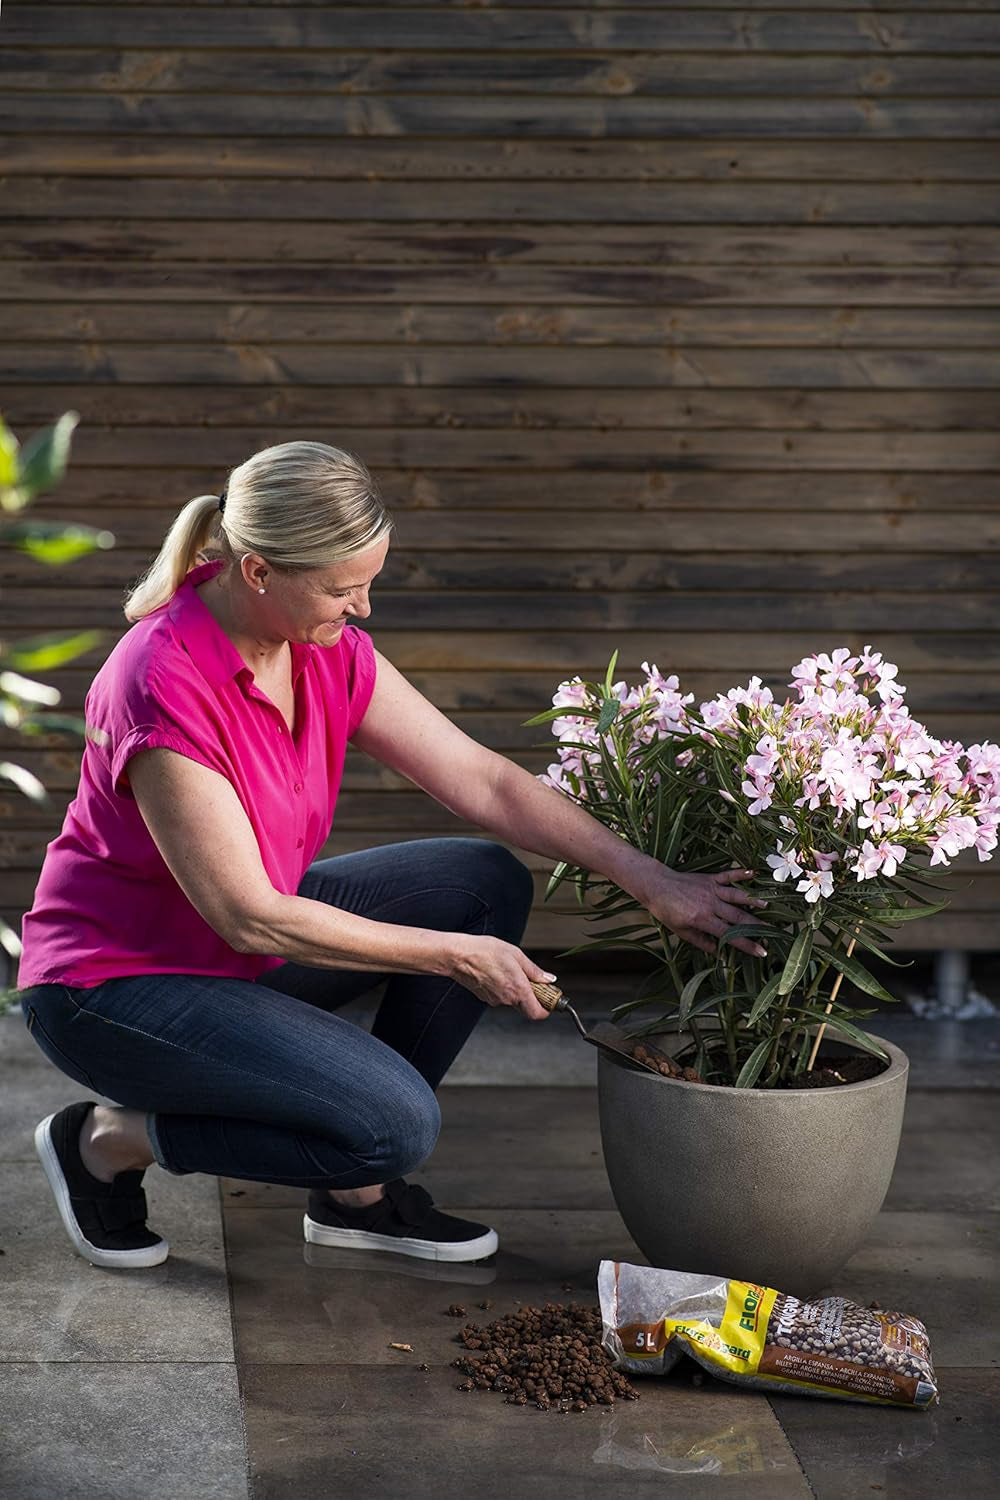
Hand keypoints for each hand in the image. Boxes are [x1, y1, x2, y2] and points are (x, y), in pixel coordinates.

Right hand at [447, 934, 554, 1020]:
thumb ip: (534, 970)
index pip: (537, 1013)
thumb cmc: (484, 951)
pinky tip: (498, 972)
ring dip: (516, 989)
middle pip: (526, 1006)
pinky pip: (501, 996)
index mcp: (518, 989)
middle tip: (532, 980)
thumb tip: (548, 979)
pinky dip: (504, 988)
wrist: (458, 956)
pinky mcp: (486, 998)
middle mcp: (507, 999)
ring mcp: (495, 1000)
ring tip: (510, 970)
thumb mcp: (516, 955)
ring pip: (513, 1000)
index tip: (549, 1001)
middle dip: (532, 996)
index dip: (546, 1010)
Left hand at [642, 866, 767, 957]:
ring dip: (753, 900)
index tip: (761, 951)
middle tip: (773, 932)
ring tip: (769, 905)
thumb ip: (702, 942)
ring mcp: (711, 889)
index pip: (729, 935)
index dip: (746, 944)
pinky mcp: (710, 878)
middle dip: (756, 926)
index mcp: (702, 919)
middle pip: (738, 917)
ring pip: (736, 896)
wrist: (655, 885)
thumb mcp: (681, 931)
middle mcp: (710, 904)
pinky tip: (754, 873)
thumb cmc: (666, 911)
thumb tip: (721, 954)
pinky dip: (740, 873)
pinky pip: (728, 875)